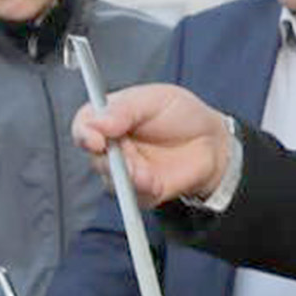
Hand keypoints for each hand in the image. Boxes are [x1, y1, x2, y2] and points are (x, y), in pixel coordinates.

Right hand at [73, 85, 232, 206]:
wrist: (212, 141)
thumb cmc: (181, 114)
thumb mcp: (155, 99)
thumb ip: (125, 109)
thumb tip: (98, 122)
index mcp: (109, 118)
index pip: (83, 125)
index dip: (83, 133)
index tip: (95, 139)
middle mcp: (112, 147)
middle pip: (93, 156)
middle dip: (107, 158)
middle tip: (125, 152)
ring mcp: (125, 171)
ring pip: (110, 179)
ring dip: (124, 175)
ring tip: (143, 169)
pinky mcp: (142, 191)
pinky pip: (133, 196)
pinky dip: (140, 189)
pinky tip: (152, 180)